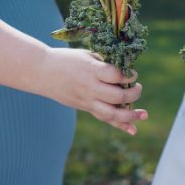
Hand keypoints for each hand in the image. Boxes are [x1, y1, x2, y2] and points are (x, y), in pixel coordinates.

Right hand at [31, 47, 147, 134]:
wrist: (41, 72)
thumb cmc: (67, 59)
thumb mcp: (87, 55)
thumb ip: (105, 64)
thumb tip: (126, 71)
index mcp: (91, 70)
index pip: (115, 76)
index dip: (128, 76)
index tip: (133, 74)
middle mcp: (90, 87)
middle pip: (117, 97)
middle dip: (133, 94)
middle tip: (137, 87)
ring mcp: (86, 100)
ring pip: (112, 113)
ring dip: (130, 115)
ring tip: (143, 114)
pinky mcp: (84, 107)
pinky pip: (104, 118)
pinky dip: (120, 125)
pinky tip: (133, 130)